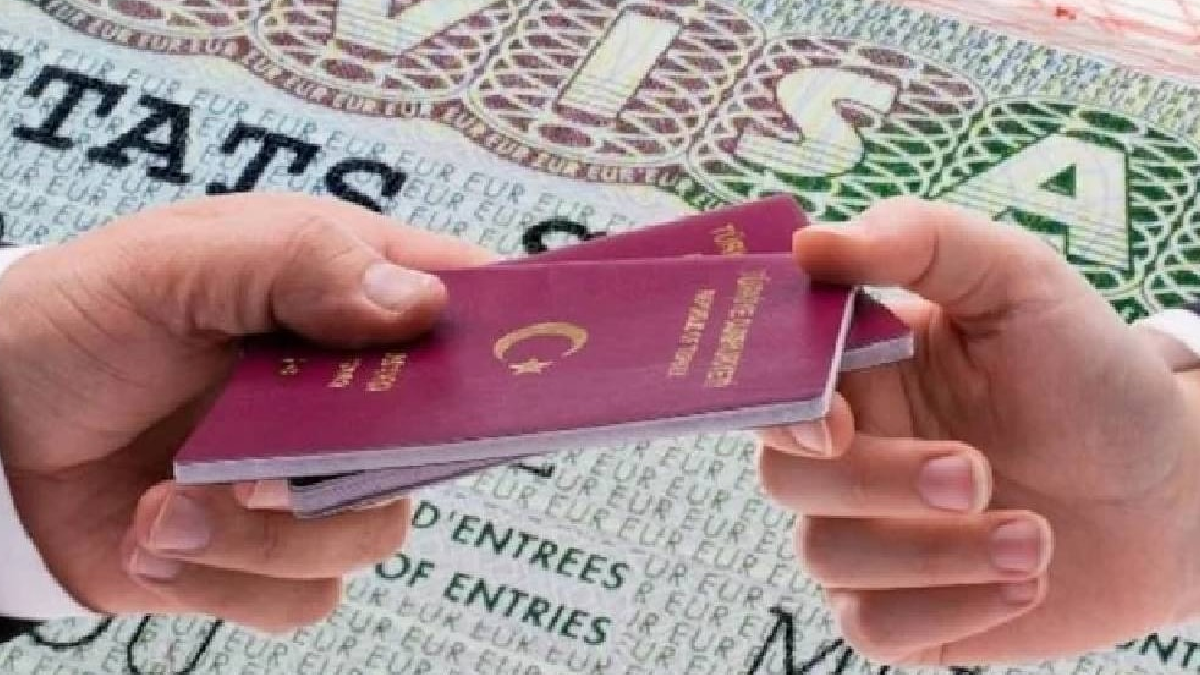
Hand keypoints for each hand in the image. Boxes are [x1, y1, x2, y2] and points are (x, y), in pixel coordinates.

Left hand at [0, 193, 491, 630]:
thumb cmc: (79, 320)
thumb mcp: (175, 261)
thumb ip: (296, 261)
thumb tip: (419, 309)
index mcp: (343, 292)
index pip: (463, 306)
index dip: (493, 341)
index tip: (476, 379)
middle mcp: (346, 392)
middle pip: (436, 443)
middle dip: (348, 466)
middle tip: (257, 466)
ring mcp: (313, 477)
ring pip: (374, 534)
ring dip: (262, 534)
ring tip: (166, 508)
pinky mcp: (269, 554)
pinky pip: (308, 598)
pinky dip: (226, 580)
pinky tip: (156, 538)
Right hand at [758, 197, 1199, 664]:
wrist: (1172, 489)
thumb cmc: (1091, 376)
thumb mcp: (1021, 282)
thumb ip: (919, 241)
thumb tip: (810, 244)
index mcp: (858, 371)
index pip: (770, 386)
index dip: (785, 410)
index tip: (841, 422)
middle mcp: (849, 452)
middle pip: (784, 476)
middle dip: (876, 483)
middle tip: (977, 475)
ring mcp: (871, 533)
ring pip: (827, 556)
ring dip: (933, 554)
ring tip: (1035, 539)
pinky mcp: (905, 607)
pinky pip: (873, 628)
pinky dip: (947, 611)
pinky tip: (1024, 582)